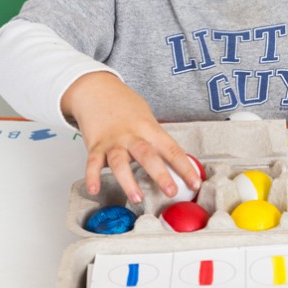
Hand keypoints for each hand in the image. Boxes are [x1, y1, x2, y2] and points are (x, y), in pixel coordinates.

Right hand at [61, 72, 201, 199]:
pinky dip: (92, 177)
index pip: (171, 149)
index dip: (185, 167)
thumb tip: (176, 161)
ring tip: (137, 198)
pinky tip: (93, 189)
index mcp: (149, 129)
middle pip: (148, 155)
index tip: (195, 183)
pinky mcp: (95, 145)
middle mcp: (132, 135)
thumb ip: (157, 139)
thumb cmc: (124, 105)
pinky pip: (92, 163)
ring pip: (120, 162)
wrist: (97, 89)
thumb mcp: (146, 117)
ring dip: (128, 181)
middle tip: (171, 191)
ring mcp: (113, 141)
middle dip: (160, 175)